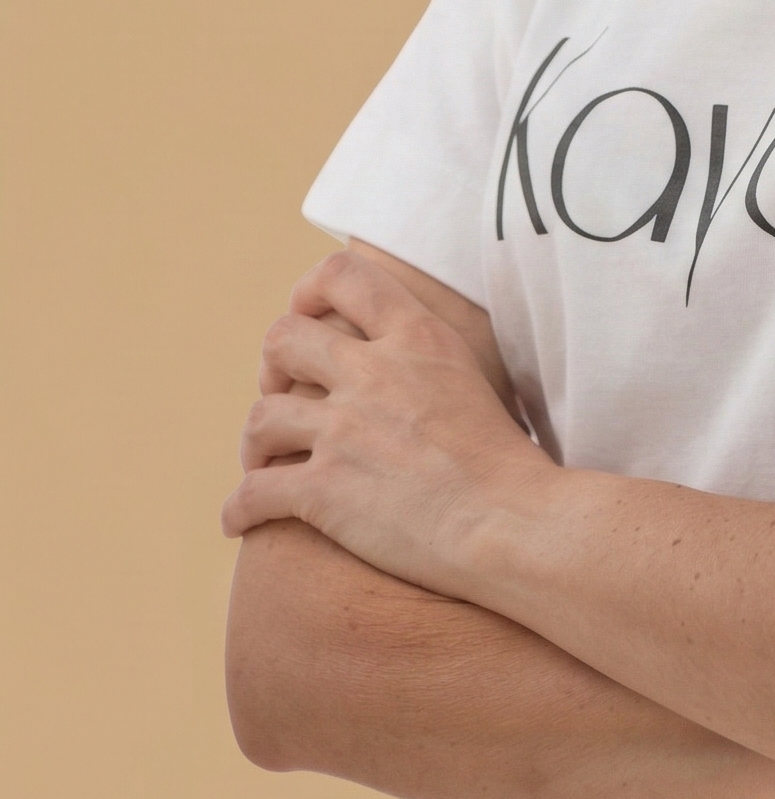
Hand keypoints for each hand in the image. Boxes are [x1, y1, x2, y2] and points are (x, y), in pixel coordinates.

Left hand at [221, 250, 551, 593]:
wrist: (511, 523)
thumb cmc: (506, 462)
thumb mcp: (473, 375)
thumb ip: (428, 354)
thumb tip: (402, 354)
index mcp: (415, 336)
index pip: (342, 275)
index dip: (308, 292)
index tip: (306, 316)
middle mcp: (373, 372)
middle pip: (284, 338)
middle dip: (272, 367)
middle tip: (282, 395)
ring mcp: (345, 430)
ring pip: (260, 418)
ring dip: (253, 443)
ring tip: (263, 461)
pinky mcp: (325, 491)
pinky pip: (253, 493)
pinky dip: (238, 510)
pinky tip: (239, 522)